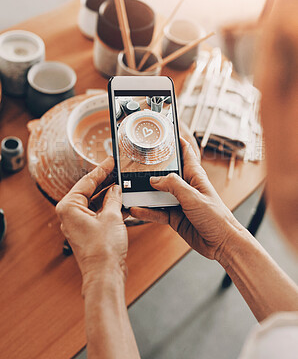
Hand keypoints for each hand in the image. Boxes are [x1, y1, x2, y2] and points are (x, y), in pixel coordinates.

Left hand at [56, 157, 127, 287]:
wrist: (105, 274)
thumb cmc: (103, 250)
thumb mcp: (112, 216)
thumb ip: (113, 198)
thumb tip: (116, 188)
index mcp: (69, 207)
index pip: (86, 181)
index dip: (101, 170)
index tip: (110, 161)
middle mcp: (70, 214)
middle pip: (89, 191)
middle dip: (105, 181)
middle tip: (118, 170)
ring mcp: (79, 223)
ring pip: (94, 202)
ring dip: (109, 195)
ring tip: (122, 184)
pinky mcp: (88, 231)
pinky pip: (98, 213)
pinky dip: (109, 207)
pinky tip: (122, 201)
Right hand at [130, 139, 242, 261]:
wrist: (221, 243)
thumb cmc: (217, 217)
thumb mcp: (194, 197)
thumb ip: (174, 186)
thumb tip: (154, 179)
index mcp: (194, 176)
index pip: (185, 153)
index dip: (175, 141)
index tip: (163, 132)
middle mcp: (185, 187)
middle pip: (165, 173)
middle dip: (151, 170)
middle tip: (135, 165)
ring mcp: (179, 202)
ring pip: (158, 194)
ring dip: (145, 193)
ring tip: (130, 190)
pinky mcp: (174, 216)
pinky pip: (157, 211)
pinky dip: (147, 211)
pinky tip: (137, 209)